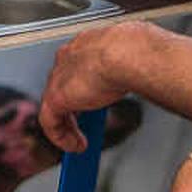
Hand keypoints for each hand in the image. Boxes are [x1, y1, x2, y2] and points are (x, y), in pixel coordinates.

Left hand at [36, 26, 132, 152]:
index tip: (91, 102)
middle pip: (62, 87)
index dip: (83, 88)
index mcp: (87, 44)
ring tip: (78, 142)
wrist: (127, 52)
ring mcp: (59, 77)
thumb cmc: (135, 51)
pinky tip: (74, 146)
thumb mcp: (130, 59)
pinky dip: (61, 137)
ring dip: (67, 126)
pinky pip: (50, 122)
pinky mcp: (56, 97)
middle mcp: (69, 58)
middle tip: (83, 126)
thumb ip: (127, 70)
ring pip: (54, 106)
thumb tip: (141, 77)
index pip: (77, 68)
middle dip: (72, 109)